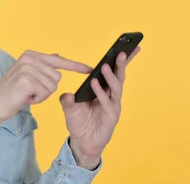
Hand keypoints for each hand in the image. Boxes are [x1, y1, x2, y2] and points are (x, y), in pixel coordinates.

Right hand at [0, 50, 91, 141]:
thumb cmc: (11, 93)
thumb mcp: (27, 75)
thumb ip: (43, 66)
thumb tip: (57, 55)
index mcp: (30, 54)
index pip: (58, 60)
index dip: (76, 66)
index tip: (90, 69)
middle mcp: (29, 58)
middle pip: (57, 76)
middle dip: (47, 89)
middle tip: (30, 92)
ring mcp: (27, 68)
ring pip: (53, 85)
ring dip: (42, 95)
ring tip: (26, 94)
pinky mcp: (27, 80)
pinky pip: (46, 92)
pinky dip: (38, 99)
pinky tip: (25, 98)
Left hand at [60, 46, 140, 169]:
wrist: (81, 143)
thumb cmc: (79, 122)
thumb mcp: (70, 108)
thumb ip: (68, 99)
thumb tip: (65, 92)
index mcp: (105, 91)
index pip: (114, 72)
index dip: (119, 61)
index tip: (124, 47)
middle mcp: (111, 97)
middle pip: (119, 77)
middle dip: (121, 64)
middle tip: (121, 51)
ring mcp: (112, 107)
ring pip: (115, 89)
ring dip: (111, 77)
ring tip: (105, 66)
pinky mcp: (111, 118)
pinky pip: (107, 103)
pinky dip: (101, 93)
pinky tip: (95, 84)